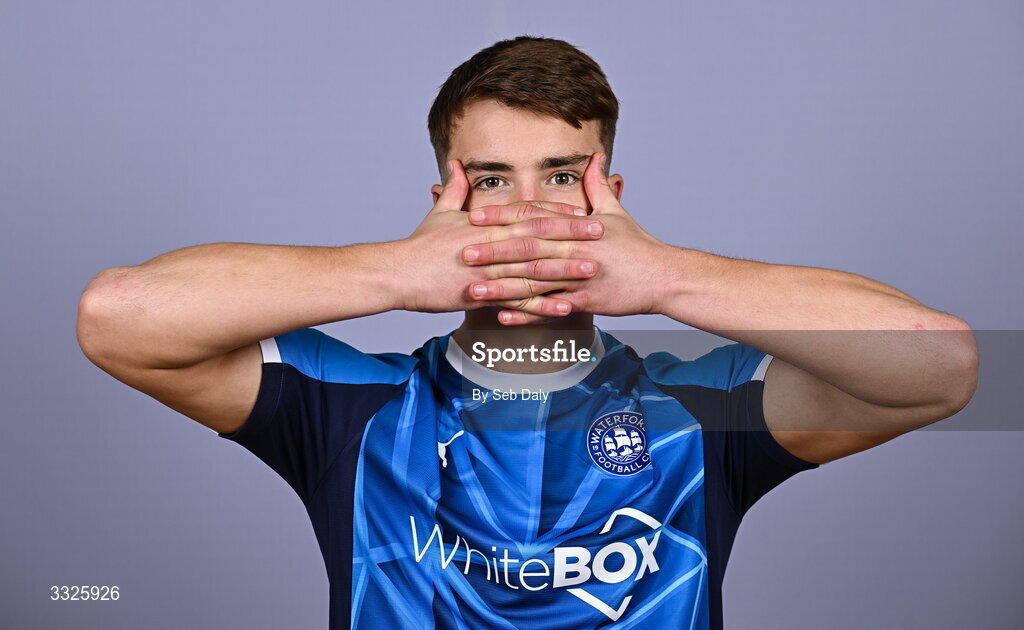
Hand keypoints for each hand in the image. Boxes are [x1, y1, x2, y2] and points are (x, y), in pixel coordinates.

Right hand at [392, 160, 605, 317]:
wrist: (397, 274)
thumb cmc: (418, 246)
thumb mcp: (439, 213)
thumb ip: (453, 190)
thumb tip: (455, 165)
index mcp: (485, 223)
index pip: (528, 213)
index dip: (557, 211)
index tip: (581, 210)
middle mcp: (491, 243)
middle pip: (539, 236)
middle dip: (572, 234)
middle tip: (601, 234)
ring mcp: (488, 269)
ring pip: (534, 268)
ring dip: (566, 269)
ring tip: (593, 270)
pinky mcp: (481, 295)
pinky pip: (519, 301)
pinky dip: (543, 305)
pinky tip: (566, 307)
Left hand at [461, 153, 677, 323]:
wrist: (663, 277)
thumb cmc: (638, 246)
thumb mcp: (616, 212)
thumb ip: (599, 186)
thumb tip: (596, 157)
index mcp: (577, 225)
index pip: (534, 217)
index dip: (502, 216)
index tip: (475, 217)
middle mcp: (575, 248)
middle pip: (527, 247)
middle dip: (493, 249)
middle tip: (462, 252)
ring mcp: (579, 275)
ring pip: (534, 280)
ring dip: (502, 286)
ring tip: (474, 289)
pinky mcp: (586, 301)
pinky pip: (550, 308)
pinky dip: (526, 313)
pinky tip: (502, 316)